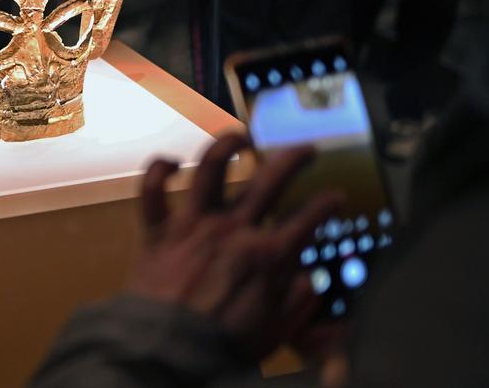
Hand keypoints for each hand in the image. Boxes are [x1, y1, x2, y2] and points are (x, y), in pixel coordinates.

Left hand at [127, 134, 343, 359]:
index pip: (308, 220)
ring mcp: (193, 224)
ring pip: (211, 168)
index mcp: (266, 256)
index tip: (336, 197)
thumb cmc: (222, 347)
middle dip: (293, 158)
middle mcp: (233, 230)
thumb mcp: (277, 333)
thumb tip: (307, 281)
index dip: (327, 205)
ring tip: (241, 136)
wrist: (167, 352)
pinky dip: (158, 171)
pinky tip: (171, 162)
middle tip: (306, 149)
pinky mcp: (158, 230)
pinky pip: (152, 190)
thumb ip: (297, 304)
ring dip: (227, 144)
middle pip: (269, 180)